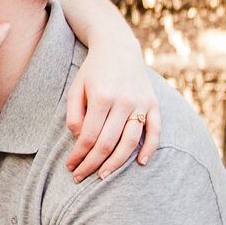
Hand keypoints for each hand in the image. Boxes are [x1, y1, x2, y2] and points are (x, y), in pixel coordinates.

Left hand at [65, 47, 161, 180]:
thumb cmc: (93, 71)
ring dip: (116, 163)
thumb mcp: (76, 88)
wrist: (118, 47)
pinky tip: (141, 163)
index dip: (78, 155)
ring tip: (102, 175)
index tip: (71, 166)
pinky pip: (155, 131)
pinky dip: (150, 149)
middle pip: (108, 144)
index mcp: (102, 97)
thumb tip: (80, 140)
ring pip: (130, 142)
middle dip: (92, 164)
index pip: (89, 137)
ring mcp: (141, 103)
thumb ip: (74, 115)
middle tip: (80, 177)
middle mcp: (124, 101)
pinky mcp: (153, 103)